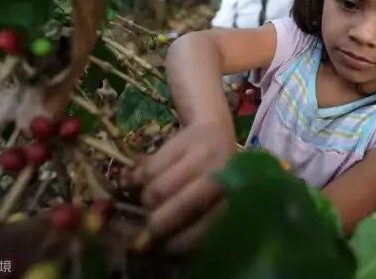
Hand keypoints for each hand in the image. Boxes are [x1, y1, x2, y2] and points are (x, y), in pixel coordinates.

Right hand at [128, 121, 235, 251]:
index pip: (205, 229)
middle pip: (180, 207)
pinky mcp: (183, 141)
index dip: (181, 243)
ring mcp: (203, 156)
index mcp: (233, 198)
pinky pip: (149, 170)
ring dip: (148, 200)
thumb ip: (194, 223)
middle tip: (150, 227)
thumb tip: (158, 247)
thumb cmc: (213, 176)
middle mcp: (222, 176)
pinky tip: (149, 178)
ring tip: (153, 198)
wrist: (215, 128)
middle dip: (158, 224)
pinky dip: (141, 179)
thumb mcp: (212, 201)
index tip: (166, 248)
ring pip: (158, 190)